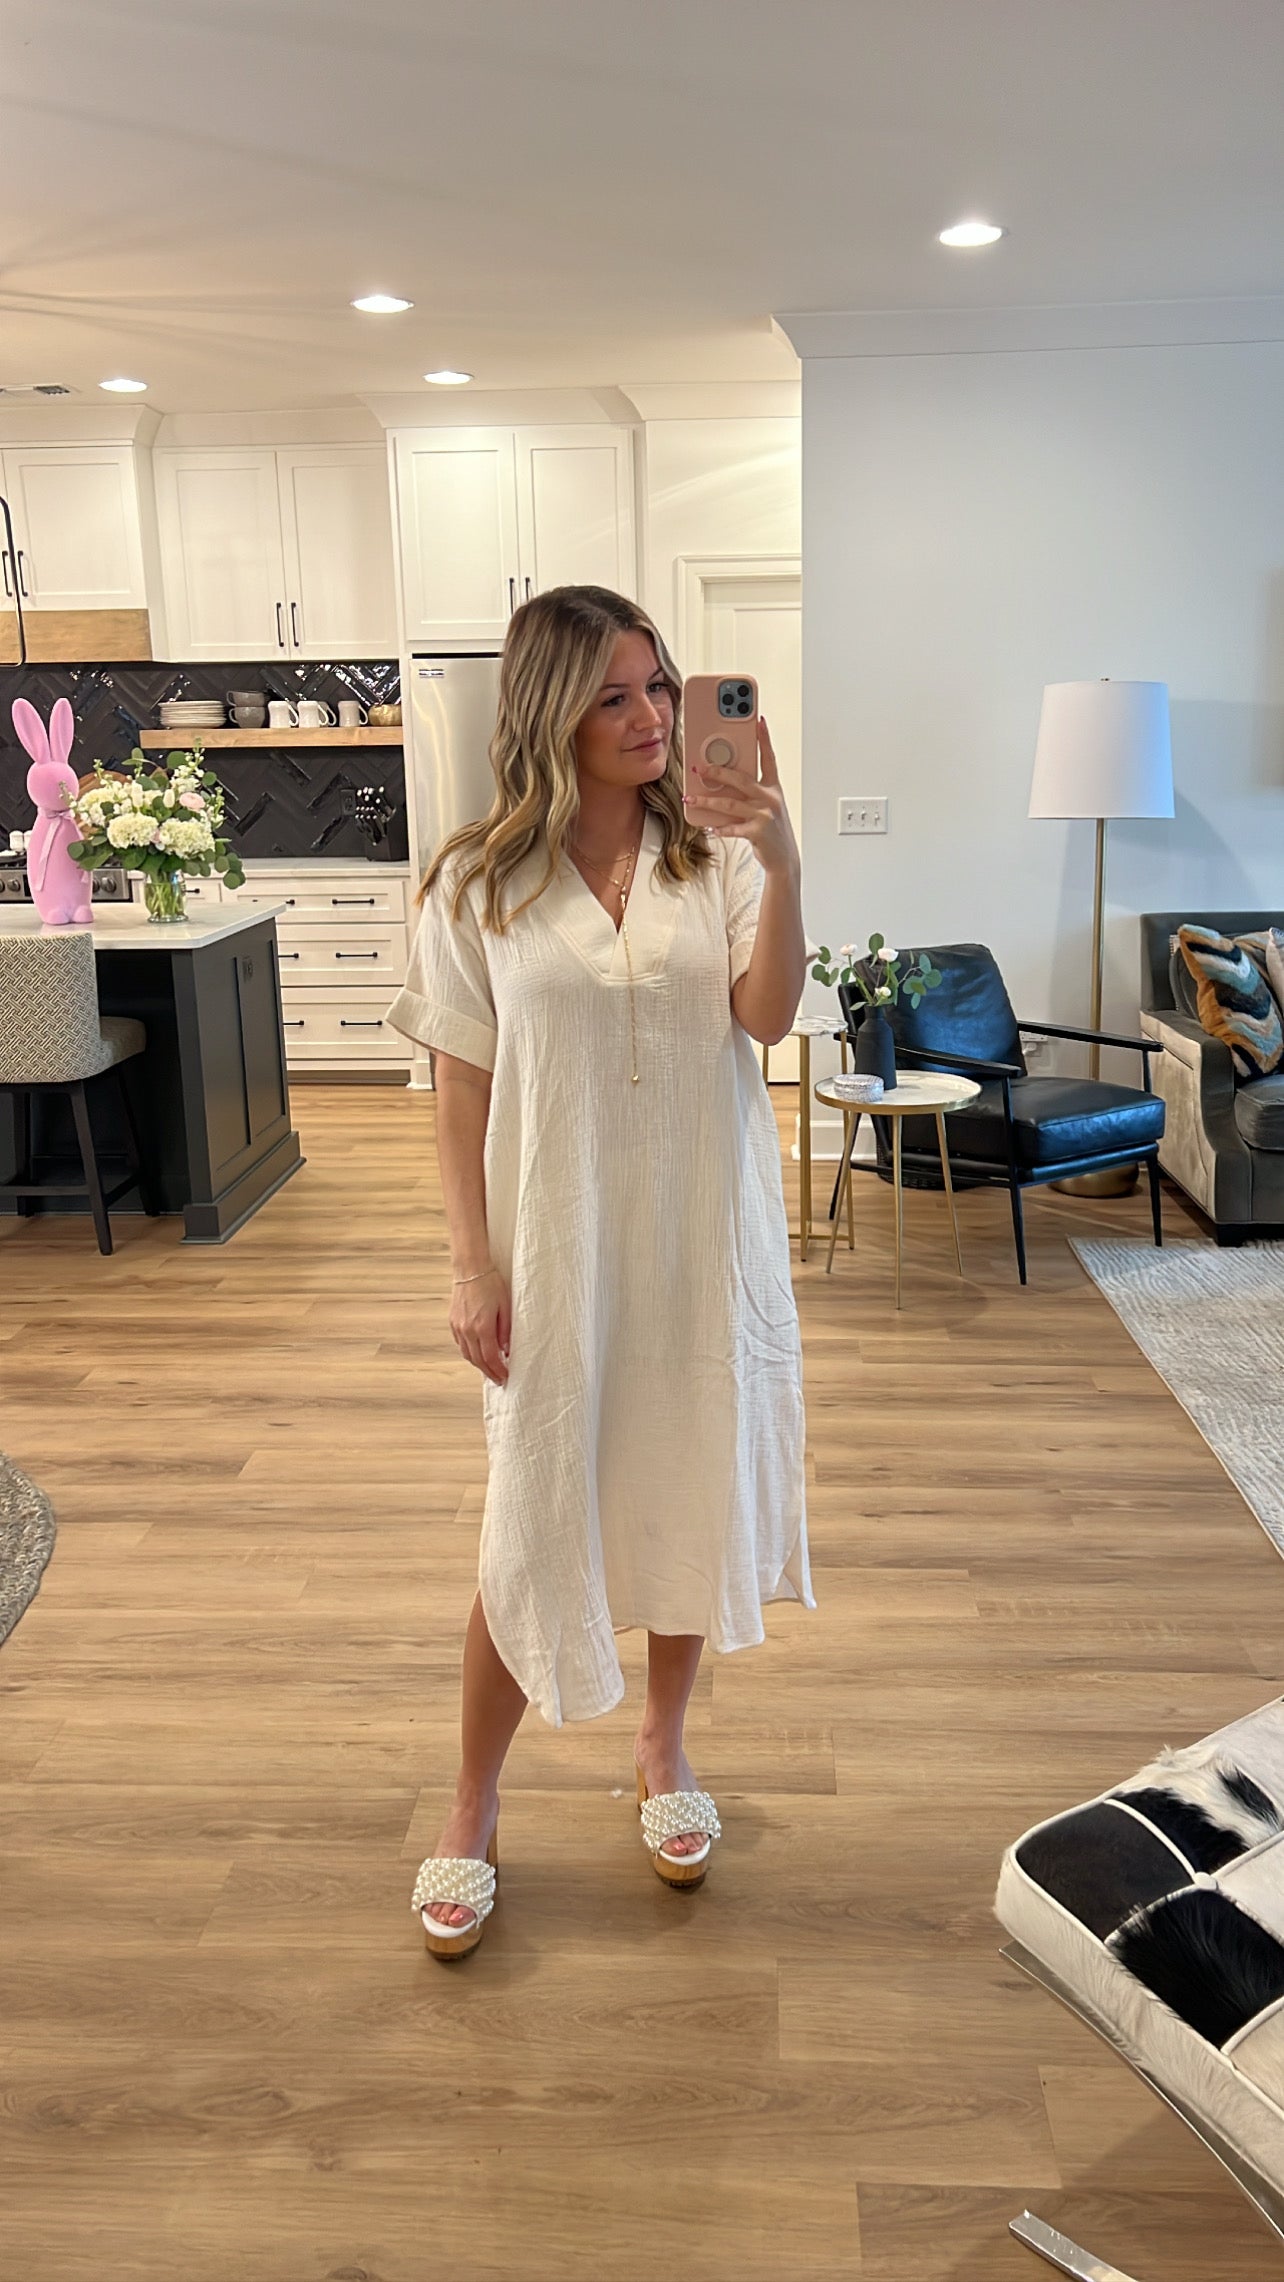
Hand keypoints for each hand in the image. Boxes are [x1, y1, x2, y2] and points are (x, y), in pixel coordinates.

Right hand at [449, 1269, 510, 1386]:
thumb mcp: (506, 1306)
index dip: (499, 1370)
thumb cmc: (491, 1284)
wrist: (471, 1269)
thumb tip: (506, 1350)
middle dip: (489, 1372)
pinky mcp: (453, 1322)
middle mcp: (467, 1330)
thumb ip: (506, 1330)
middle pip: (478, 1360)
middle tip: (499, 1380)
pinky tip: (478, 1354)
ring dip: (479, 1365)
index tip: (506, 1377)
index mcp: (482, 1326)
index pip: (491, 1357)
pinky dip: (470, 1353)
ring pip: (467, 1354)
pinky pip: (461, 1344)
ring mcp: (458, 1326)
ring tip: (490, 1370)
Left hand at [682, 716, 799, 877]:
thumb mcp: (765, 805)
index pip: (769, 758)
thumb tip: (721, 782)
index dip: (764, 739)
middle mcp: (770, 798)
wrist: (784, 857)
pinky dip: (719, 827)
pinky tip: (709, 827)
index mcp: (773, 788)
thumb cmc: (771, 829)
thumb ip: (749, 793)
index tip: (759, 721)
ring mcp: (765, 815)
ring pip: (730, 803)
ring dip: (707, 800)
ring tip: (690, 798)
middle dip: (717, 771)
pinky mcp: (758, 832)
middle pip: (741, 779)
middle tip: (699, 767)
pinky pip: (733, 827)